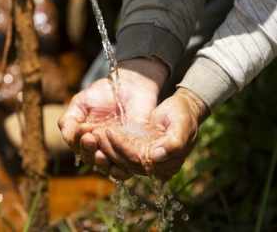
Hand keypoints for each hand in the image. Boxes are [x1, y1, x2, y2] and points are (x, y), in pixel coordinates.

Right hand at [58, 57, 168, 178]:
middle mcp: (99, 147)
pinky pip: (127, 168)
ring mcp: (115, 151)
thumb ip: (70, 118)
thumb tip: (66, 135)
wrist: (131, 86)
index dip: (77, 140)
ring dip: (101, 162)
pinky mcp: (134, 153)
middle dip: (87, 150)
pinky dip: (121, 170)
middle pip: (88, 158)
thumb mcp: (82, 102)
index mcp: (85, 137)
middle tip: (90, 139)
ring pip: (104, 166)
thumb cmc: (104, 93)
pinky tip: (119, 164)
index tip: (84, 128)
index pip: (76, 146)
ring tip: (101, 153)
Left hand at [93, 87, 208, 181]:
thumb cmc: (184, 115)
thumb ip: (173, 142)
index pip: (140, 161)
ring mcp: (145, 159)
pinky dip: (108, 144)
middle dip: (109, 148)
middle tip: (95, 132)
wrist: (183, 109)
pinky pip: (120, 152)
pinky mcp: (138, 150)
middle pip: (126, 162)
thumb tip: (155, 157)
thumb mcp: (182, 124)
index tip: (111, 133)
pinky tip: (97, 134)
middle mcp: (155, 166)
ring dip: (105, 147)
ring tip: (92, 133)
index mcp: (168, 164)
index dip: (123, 148)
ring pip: (120, 158)